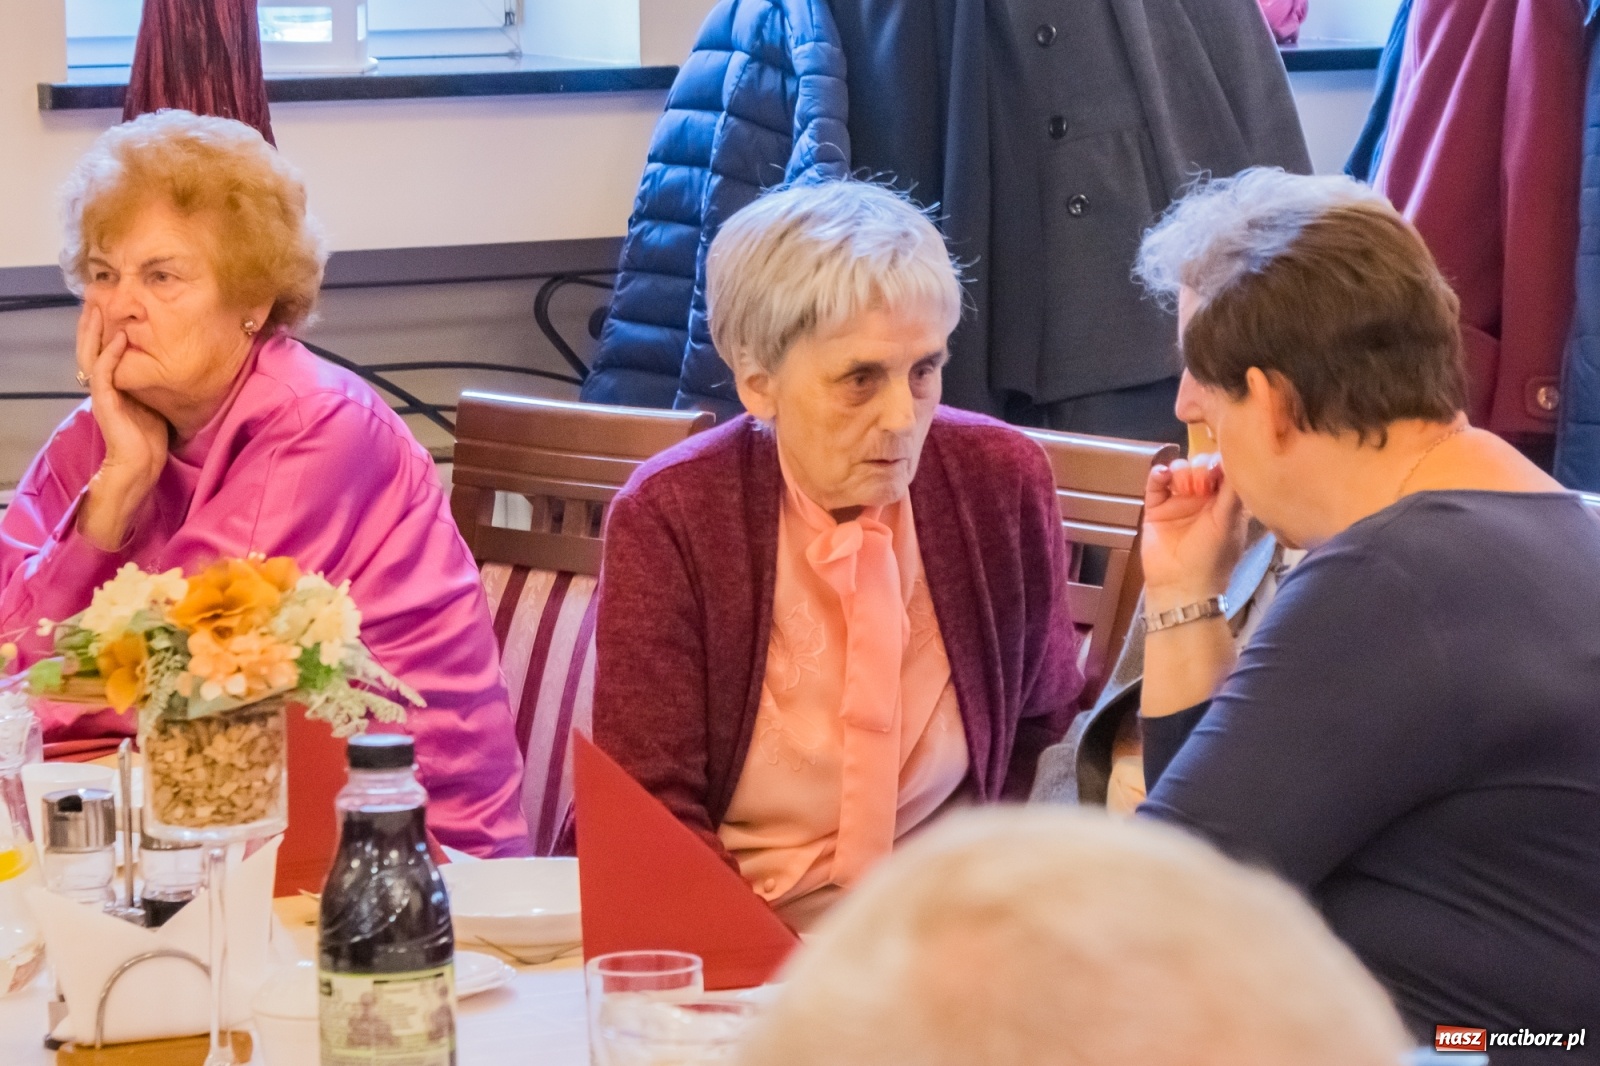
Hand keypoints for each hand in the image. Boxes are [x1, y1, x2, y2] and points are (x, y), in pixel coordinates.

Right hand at [76, 306, 167, 549]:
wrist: (140, 465)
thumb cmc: (150, 437)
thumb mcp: (154, 400)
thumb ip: (153, 381)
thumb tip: (170, 364)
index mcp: (113, 383)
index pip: (102, 348)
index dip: (102, 326)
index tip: (107, 303)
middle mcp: (104, 385)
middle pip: (90, 345)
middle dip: (92, 320)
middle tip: (94, 295)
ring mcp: (103, 393)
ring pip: (91, 353)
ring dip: (95, 329)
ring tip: (98, 306)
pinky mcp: (107, 402)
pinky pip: (105, 371)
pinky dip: (111, 353)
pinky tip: (120, 338)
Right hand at [1139, 454, 1247, 612]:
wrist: (1180, 585)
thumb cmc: (1212, 557)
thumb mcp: (1229, 522)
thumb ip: (1232, 491)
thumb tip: (1235, 459)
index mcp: (1225, 503)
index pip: (1225, 471)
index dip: (1221, 462)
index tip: (1219, 466)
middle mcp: (1203, 499)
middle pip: (1201, 466)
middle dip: (1200, 467)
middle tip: (1201, 483)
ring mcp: (1178, 502)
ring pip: (1179, 471)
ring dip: (1182, 470)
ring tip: (1184, 485)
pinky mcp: (1156, 508)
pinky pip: (1155, 483)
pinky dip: (1158, 474)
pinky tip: (1163, 475)